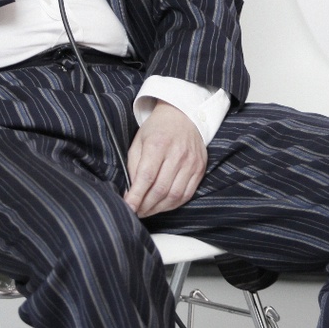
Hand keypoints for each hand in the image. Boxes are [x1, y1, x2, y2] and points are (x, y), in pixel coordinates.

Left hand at [123, 102, 207, 217]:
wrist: (183, 116)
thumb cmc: (156, 130)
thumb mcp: (138, 141)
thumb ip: (133, 166)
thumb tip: (131, 192)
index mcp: (158, 144)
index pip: (147, 176)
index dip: (136, 196)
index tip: (128, 207)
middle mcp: (178, 154)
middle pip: (160, 189)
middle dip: (145, 206)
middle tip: (136, 212)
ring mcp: (191, 162)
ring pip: (174, 195)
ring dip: (158, 208)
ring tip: (147, 211)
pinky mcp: (200, 168)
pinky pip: (187, 194)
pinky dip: (173, 204)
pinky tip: (162, 205)